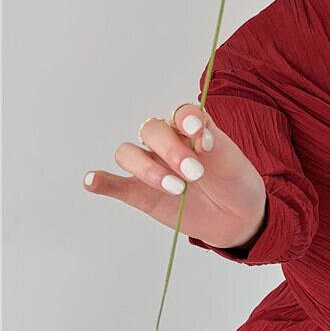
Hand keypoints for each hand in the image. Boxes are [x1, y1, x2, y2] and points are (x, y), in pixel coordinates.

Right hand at [82, 103, 266, 245]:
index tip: (196, 130)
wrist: (236, 217)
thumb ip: (218, 146)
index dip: (185, 118)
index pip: (180, 113)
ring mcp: (152, 167)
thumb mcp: (234, 162)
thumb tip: (201, 134)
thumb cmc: (234, 182)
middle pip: (151, 131)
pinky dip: (101, 181)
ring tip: (176, 188)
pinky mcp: (141, 193)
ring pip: (129, 154)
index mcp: (191, 128)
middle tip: (194, 173)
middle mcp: (167, 143)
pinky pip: (115, 184)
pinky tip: (93, 180)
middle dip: (170, 150)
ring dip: (146, 168)